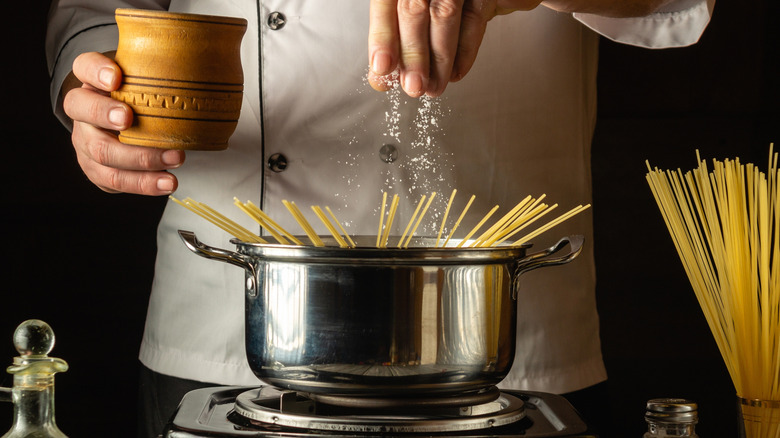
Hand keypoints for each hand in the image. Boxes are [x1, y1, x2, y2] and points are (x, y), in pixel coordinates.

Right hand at [62, 52, 184, 194]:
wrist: (123, 128)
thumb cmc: (140, 100)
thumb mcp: (145, 81)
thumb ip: (163, 73)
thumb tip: (213, 64)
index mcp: (92, 82)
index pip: (84, 67)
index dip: (96, 71)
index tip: (116, 77)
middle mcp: (82, 111)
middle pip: (83, 111)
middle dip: (106, 115)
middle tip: (130, 119)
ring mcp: (86, 142)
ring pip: (101, 153)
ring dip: (139, 159)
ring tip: (175, 160)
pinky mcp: (97, 169)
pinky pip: (116, 180)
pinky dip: (144, 183)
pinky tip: (167, 182)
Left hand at [367, 0, 542, 97]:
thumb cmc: (437, 2)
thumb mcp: (409, 13)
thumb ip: (394, 40)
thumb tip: (381, 78)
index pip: (385, 3)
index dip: (383, 36)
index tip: (382, 68)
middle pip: (414, 9)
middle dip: (413, 54)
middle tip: (413, 87)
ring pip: (444, 14)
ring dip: (439, 59)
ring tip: (433, 87)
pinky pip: (474, 17)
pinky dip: (465, 51)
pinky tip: (455, 73)